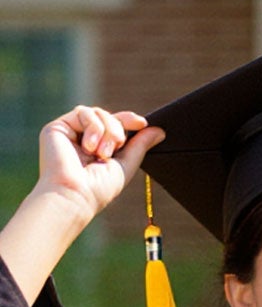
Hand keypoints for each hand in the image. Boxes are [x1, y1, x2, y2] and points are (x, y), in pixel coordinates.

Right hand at [33, 107, 158, 225]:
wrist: (75, 194)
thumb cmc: (99, 188)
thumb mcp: (126, 165)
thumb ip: (140, 146)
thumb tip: (159, 130)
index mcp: (98, 148)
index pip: (115, 125)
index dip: (128, 120)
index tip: (142, 123)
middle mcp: (83, 139)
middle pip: (108, 116)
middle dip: (118, 129)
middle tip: (116, 147)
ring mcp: (70, 132)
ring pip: (97, 112)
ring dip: (107, 130)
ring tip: (102, 153)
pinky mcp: (57, 127)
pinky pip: (83, 112)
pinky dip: (93, 127)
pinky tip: (89, 147)